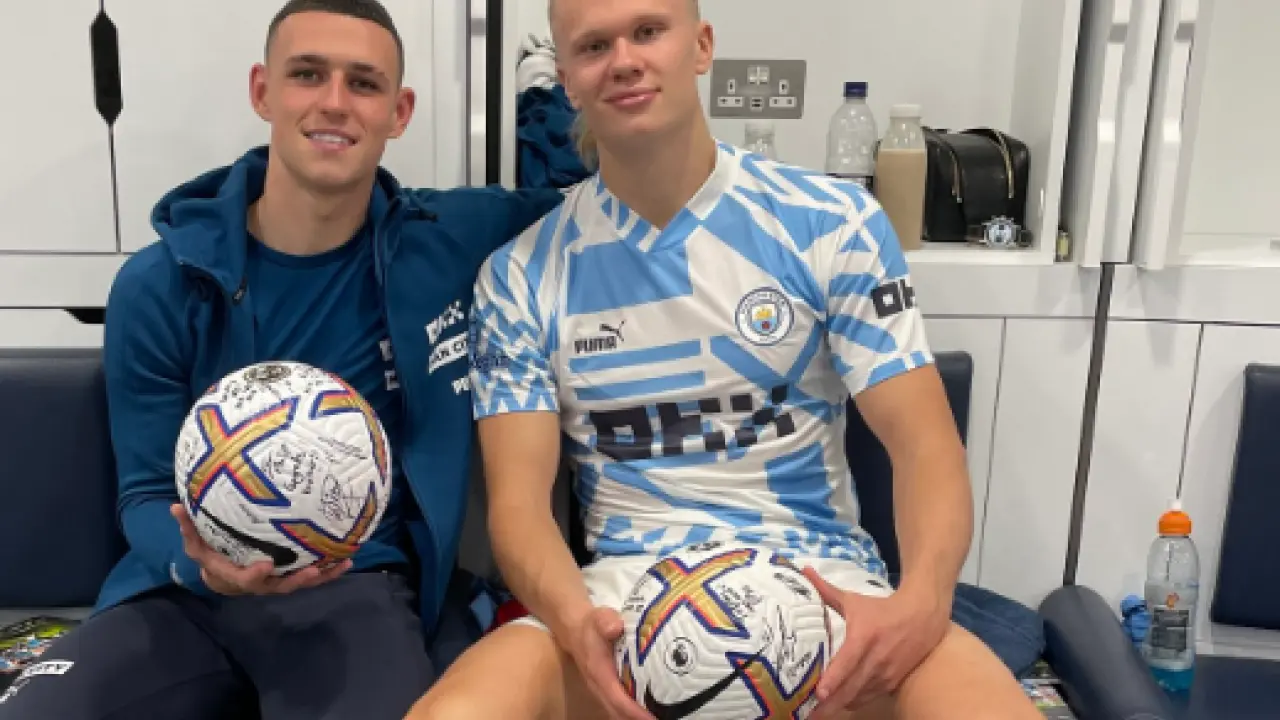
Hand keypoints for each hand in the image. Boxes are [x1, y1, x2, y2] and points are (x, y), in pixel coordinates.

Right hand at [172, 504, 350, 595]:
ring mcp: (279, 580)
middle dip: (299, 580)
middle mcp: (262, 582)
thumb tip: (175, 507)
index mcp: (238, 576)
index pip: (247, 580)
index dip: (256, 575)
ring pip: (302, 582)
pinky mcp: (291, 576)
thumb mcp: (196, 544)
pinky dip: (330, 570)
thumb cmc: (211, 556)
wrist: (224, 575)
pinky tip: (348, 560)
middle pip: (282, 586)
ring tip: (344, 563)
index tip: (265, 564)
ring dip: (323, 576)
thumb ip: (189, 528)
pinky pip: (312, 576)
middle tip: (314, 570)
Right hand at [562, 607, 654, 719]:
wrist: (575, 630)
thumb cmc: (592, 625)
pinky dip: (632, 713)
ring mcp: (601, 691)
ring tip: (659, 717)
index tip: (652, 718)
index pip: (617, 698)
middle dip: (638, 719)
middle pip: (618, 712)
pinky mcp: (606, 689)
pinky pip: (618, 707)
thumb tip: (616, 626)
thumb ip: (606, 622)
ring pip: (617, 713)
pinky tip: (649, 711)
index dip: (634, 711)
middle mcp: (599, 687)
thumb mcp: (599, 618)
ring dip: (635, 718)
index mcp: (599, 673)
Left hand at [802, 567, 949, 717]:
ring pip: (859, 697)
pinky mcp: (893, 683)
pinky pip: (868, 698)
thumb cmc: (883, 608)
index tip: (818, 693)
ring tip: (818, 714)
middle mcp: (876, 659)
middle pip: (850, 689)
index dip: (833, 680)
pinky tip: (838, 705)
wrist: (924, 615)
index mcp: (864, 637)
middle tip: (807, 714)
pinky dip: (853, 702)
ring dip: (839, 706)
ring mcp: (886, 674)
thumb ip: (826, 590)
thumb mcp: (854, 599)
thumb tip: (803, 570)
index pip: (847, 662)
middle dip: (829, 705)